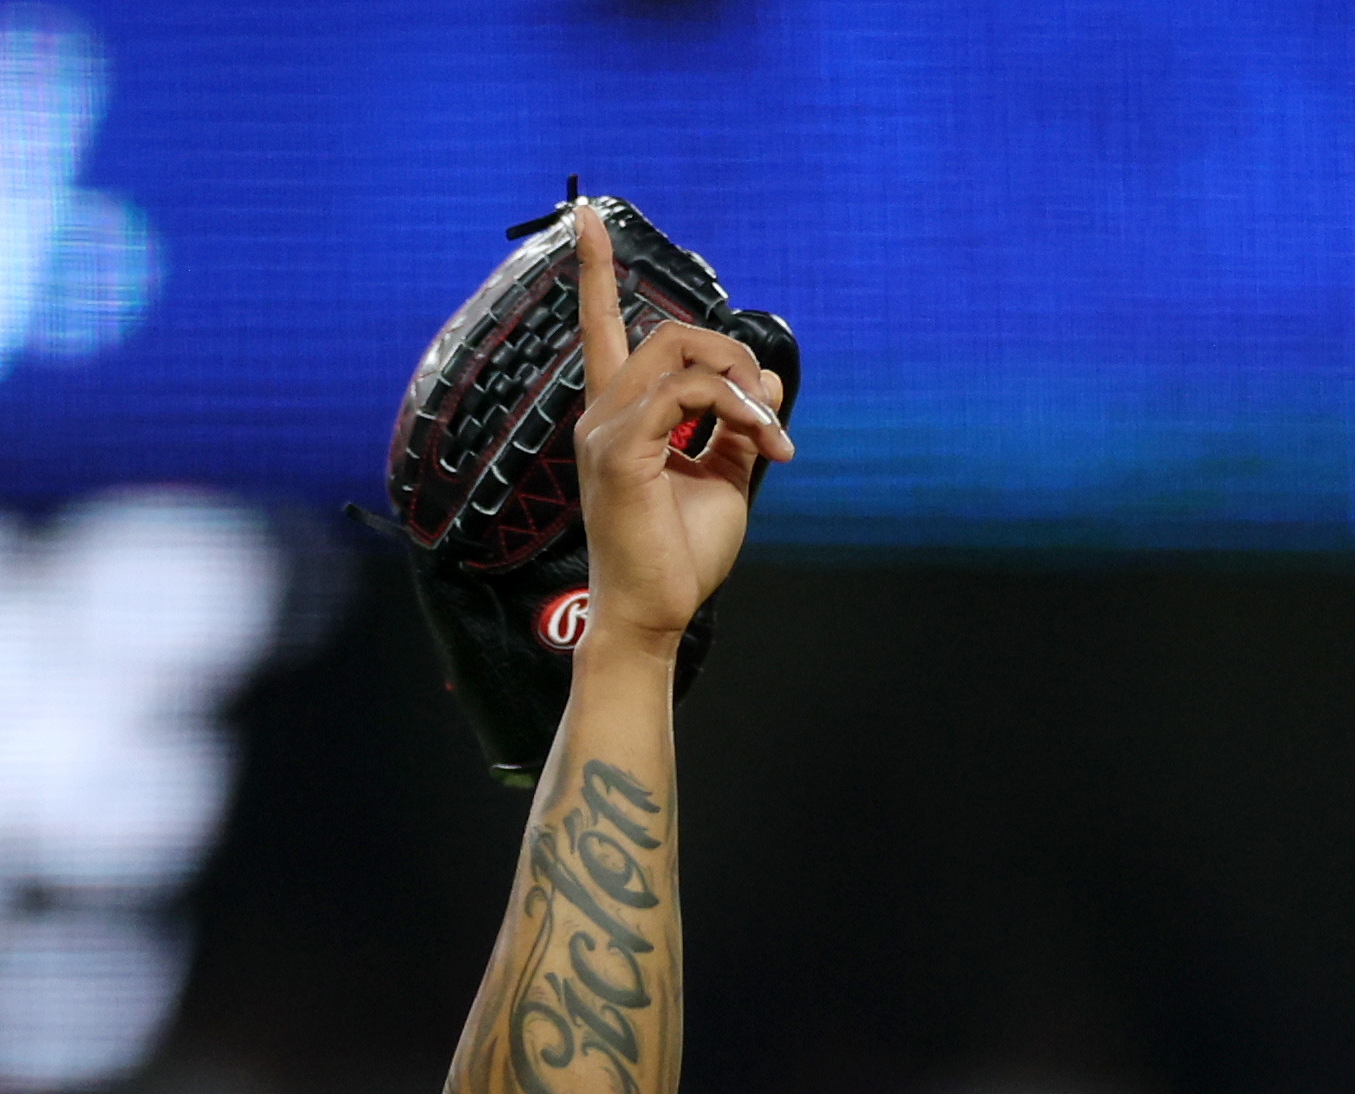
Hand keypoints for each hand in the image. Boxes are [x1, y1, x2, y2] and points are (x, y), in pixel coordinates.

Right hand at [567, 197, 789, 649]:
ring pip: (679, 352)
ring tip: (768, 434)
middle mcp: (601, 416)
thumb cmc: (679, 555)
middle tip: (766, 413)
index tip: (586, 217)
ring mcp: (605, 431)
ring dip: (739, 382)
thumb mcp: (722, 475)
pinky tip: (761, 443)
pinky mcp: (620, 453)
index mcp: (618, 418)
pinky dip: (733, 408)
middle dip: (731, 355)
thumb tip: (761, 381)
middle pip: (670, 333)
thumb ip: (735, 423)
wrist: (658, 614)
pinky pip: (684, 393)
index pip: (601, 329)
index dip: (592, 272)